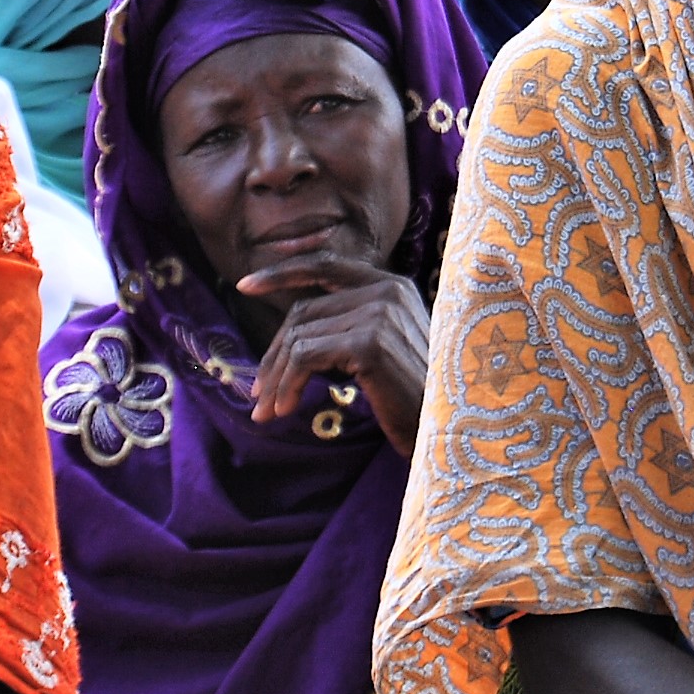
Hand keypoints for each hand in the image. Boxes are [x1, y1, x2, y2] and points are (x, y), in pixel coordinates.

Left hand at [235, 254, 429, 452]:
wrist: (448, 428)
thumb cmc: (414, 397)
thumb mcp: (382, 349)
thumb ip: (349, 326)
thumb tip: (292, 335)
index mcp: (391, 285)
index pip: (325, 265)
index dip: (282, 272)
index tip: (245, 285)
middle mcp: (388, 290)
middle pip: (303, 311)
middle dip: (273, 355)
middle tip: (257, 393)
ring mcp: (380, 313)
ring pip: (299, 336)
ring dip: (277, 378)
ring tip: (269, 410)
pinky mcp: (370, 342)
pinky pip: (306, 356)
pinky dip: (288, 384)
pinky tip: (287, 410)